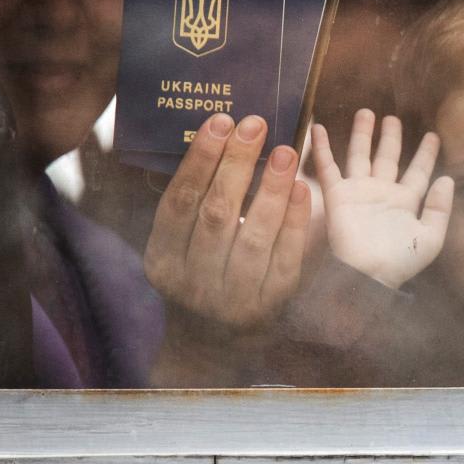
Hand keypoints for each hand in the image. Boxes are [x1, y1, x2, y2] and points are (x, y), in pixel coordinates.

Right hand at [144, 113, 309, 337]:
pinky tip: (302, 188)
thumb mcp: (180, 246)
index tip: (221, 121)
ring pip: (253, 237)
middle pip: (216, 216)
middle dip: (236, 165)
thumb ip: (194, 203)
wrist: (216, 343)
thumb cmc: (200, 271)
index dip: (200, 160)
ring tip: (285, 151)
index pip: (179, 204)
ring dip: (270, 189)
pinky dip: (295, 222)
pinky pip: (285, 259)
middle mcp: (193, 285)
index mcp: (162, 262)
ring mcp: (233, 300)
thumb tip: (223, 134)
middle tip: (255, 125)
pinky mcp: (271, 306)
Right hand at [311, 109, 452, 288]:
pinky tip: (319, 128)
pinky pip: (329, 167)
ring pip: (361, 156)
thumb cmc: (400, 261)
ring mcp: (358, 192)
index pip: (419, 172)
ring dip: (363, 134)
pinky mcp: (337, 195)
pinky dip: (323, 148)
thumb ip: (440, 208)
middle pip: (388, 157)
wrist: (366, 274)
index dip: (426, 154)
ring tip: (366, 112)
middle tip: (393, 118)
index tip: (434, 135)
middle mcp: (382, 193)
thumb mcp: (430, 238)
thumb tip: (447, 179)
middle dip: (391, 138)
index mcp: (406, 202)